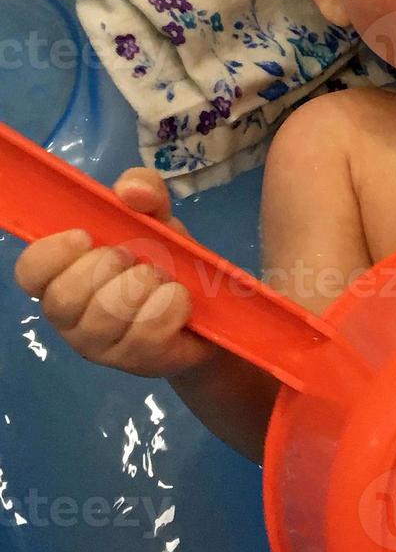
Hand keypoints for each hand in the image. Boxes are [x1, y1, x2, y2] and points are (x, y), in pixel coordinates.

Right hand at [13, 167, 218, 378]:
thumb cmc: (167, 258)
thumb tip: (129, 190)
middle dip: (107, 267)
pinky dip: (171, 304)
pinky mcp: (136, 361)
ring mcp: (101, 344)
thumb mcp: (157, 216)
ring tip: (161, 277)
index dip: (51, 254)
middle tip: (134, 258)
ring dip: (142, 285)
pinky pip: (147, 331)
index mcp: (64, 276)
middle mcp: (72, 316)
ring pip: (105, 316)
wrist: (211, 305)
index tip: (86, 235)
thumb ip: (144, 191)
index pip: (29, 272)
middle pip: (64, 298)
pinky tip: (180, 299)